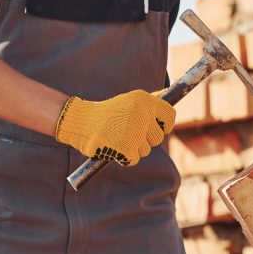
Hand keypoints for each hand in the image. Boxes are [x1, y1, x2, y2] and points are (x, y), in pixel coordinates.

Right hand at [54, 90, 175, 165]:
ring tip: (118, 137)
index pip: (170, 115)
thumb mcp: (130, 101)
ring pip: (146, 150)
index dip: (166, 124)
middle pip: (158, 137)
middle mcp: (142, 115)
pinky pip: (134, 159)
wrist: (82, 122)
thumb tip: (168, 94)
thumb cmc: (108, 113)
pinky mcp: (127, 150)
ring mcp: (135, 134)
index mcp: (145, 101)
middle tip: (129, 132)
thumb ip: (150, 100)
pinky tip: (114, 146)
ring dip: (134, 148)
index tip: (159, 127)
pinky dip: (125, 157)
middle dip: (146, 139)